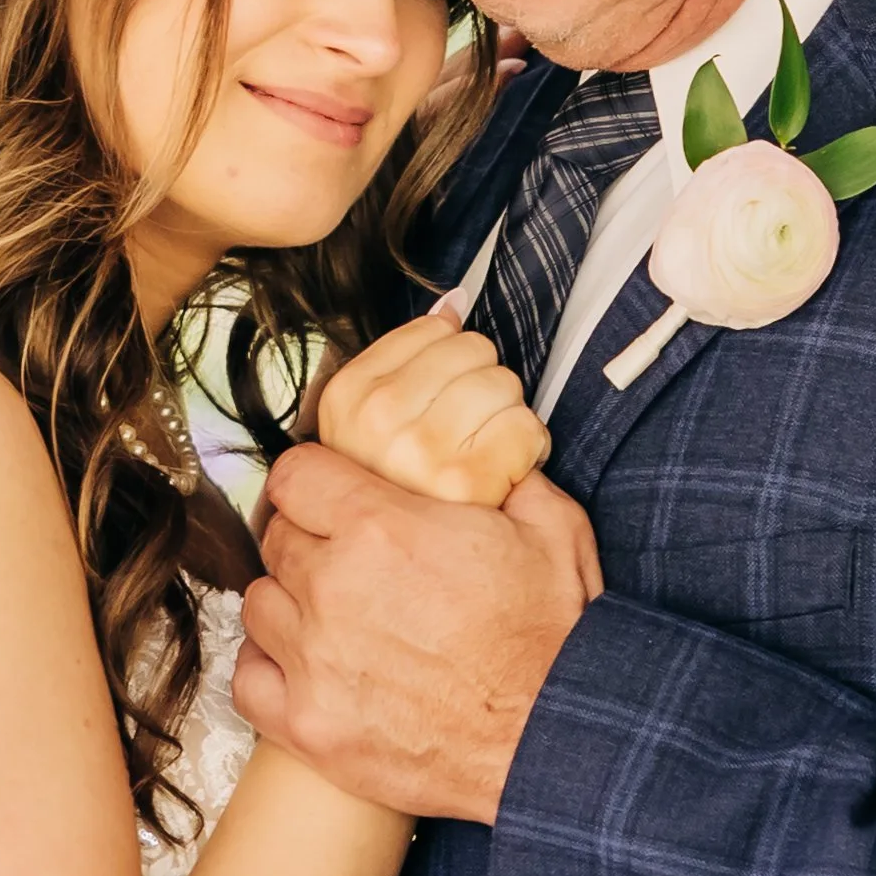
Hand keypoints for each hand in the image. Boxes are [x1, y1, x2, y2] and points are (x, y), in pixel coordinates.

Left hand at [236, 445, 600, 822]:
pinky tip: (309, 667)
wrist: (554, 738)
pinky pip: (249, 680)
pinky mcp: (309, 726)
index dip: (316, 480)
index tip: (333, 494)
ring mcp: (313, 661)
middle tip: (353, 562)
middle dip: (311, 541)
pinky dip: (271, 669)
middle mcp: (332, 587)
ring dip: (290, 604)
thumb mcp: (552, 528)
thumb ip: (505, 477)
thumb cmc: (555, 637)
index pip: (294, 476)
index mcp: (380, 526)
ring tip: (333, 617)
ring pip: (259, 605)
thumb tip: (485, 456)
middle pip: (278, 539)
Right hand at [316, 310, 548, 508]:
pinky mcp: (468, 480)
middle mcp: (377, 418)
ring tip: (483, 452)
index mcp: (347, 396)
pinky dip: (527, 451)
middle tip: (466, 431)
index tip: (440, 401)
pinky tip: (502, 473)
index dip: (451, 363)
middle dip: (481, 386)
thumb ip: (411, 356)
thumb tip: (455, 301)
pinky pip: (526, 428)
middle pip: (473, 349)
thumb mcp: (374, 422)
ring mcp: (420, 448)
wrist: (409, 575)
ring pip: (504, 384)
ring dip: (505, 417)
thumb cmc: (401, 488)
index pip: (433, 329)